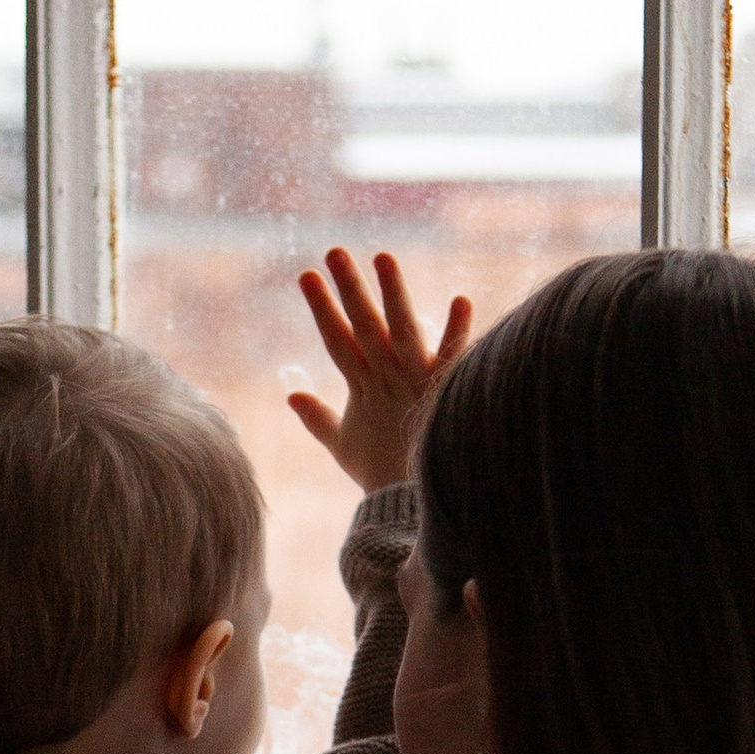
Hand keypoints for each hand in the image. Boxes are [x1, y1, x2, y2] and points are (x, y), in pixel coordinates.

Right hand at [288, 247, 472, 492]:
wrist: (409, 501)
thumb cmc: (378, 474)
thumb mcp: (341, 445)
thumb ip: (316, 416)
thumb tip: (292, 394)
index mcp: (360, 386)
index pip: (335, 338)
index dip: (321, 307)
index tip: (307, 275)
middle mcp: (385, 376)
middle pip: (363, 325)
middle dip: (347, 287)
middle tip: (335, 251)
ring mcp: (414, 380)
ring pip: (401, 329)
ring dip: (392, 293)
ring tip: (383, 257)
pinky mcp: (442, 389)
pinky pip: (452, 356)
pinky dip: (457, 330)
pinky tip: (462, 299)